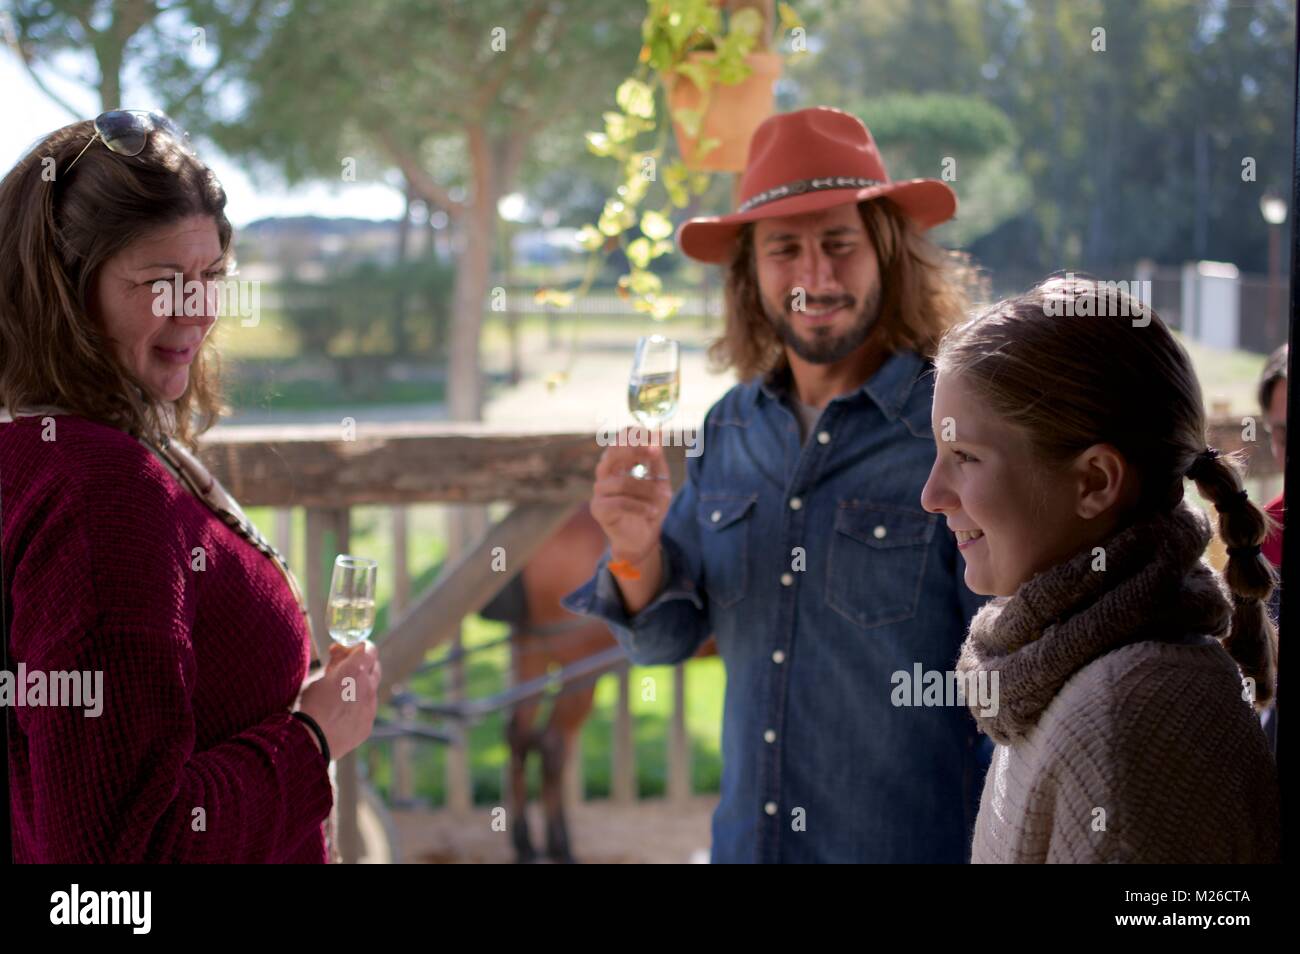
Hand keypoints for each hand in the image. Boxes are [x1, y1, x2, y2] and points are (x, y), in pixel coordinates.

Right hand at [297, 641, 380, 759]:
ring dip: (361, 686)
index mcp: (354, 670)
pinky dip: (358, 707)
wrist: (308, 741)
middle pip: (374, 666)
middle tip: (345, 669)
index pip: (368, 648)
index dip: (356, 648)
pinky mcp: (368, 724)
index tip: (344, 652)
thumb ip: (334, 664)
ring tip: (340, 694)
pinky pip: (367, 709)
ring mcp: (370, 706)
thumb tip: (340, 652)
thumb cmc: (307, 706)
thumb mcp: (316, 678)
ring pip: (372, 689)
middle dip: (362, 664)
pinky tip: (341, 714)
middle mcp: (368, 686)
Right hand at [590, 435, 671, 565]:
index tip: (656, 440)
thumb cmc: (649, 505)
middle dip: (636, 450)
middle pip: (613, 452)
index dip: (637, 435)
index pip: (620, 438)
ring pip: (622, 482)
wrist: (643, 537)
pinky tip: (651, 512)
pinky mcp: (599, 509)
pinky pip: (620, 503)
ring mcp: (599, 491)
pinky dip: (640, 506)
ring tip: (663, 496)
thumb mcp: (659, 479)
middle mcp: (605, 473)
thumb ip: (656, 458)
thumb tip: (657, 431)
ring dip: (647, 489)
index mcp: (618, 461)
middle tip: (655, 453)